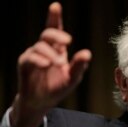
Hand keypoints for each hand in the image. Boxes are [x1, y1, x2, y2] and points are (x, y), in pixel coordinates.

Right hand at [10, 2, 90, 126]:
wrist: (42, 101)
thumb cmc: (58, 87)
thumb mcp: (72, 77)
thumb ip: (79, 66)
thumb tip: (88, 53)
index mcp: (57, 49)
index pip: (56, 30)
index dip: (55, 17)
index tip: (55, 6)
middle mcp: (45, 49)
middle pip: (48, 33)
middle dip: (57, 34)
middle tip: (68, 41)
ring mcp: (34, 55)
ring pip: (40, 45)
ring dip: (51, 53)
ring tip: (59, 63)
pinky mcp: (25, 64)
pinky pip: (30, 57)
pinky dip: (39, 60)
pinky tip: (47, 65)